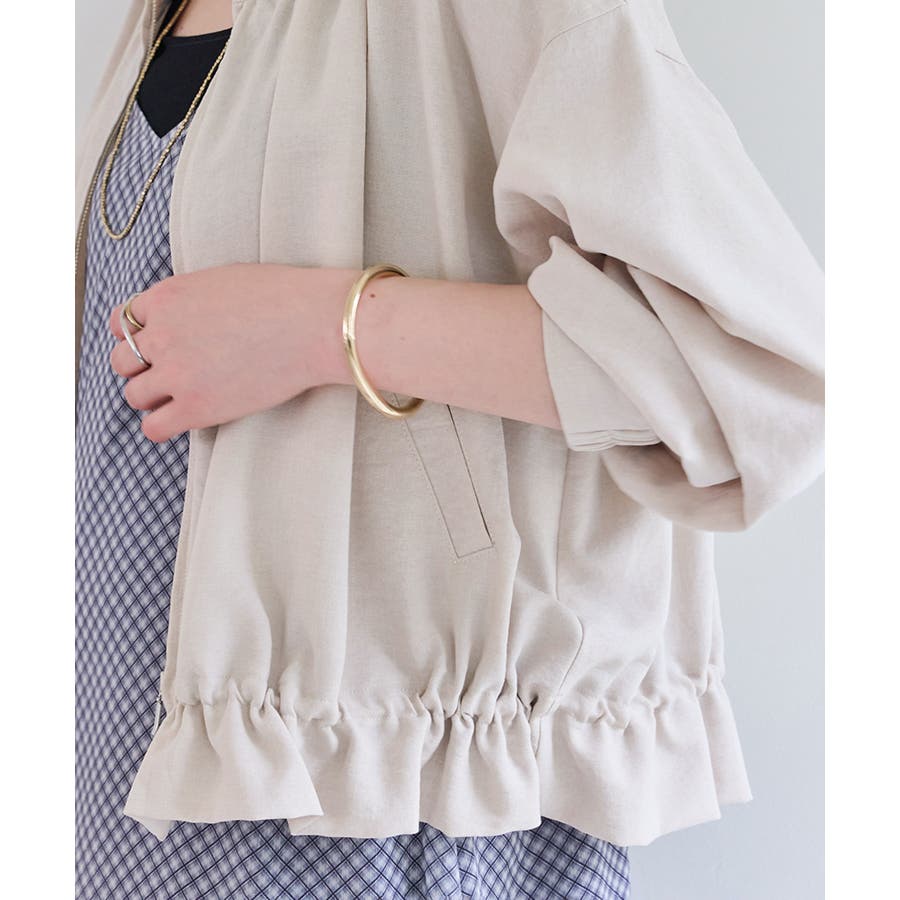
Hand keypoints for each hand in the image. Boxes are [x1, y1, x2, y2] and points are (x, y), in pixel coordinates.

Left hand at [109, 263, 357, 442]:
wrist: (313, 324)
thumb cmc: (283, 297)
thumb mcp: (221, 280)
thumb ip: (189, 300)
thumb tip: (187, 317)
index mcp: (166, 298)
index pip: (123, 323)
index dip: (140, 336)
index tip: (157, 347)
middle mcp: (162, 335)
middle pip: (122, 361)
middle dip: (143, 367)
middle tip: (170, 373)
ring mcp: (176, 373)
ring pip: (134, 395)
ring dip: (152, 397)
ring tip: (180, 397)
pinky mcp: (197, 407)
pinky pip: (153, 428)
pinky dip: (161, 427)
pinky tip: (181, 420)